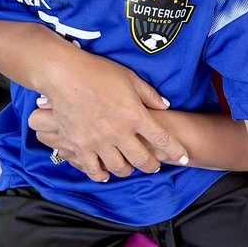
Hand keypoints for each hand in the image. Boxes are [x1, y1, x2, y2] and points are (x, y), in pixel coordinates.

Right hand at [27, 54, 188, 182]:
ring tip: (129, 167)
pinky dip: (101, 174)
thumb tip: (165, 105)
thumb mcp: (130, 78)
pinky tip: (104, 174)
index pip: (162, 139)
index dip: (176, 151)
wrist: (64, 74)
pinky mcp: (80, 145)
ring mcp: (99, 141)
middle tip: (155, 165)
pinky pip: (93, 169)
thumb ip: (149, 95)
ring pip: (120, 168)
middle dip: (153, 166)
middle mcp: (119, 132)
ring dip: (129, 170)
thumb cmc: (98, 72)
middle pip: (143, 160)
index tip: (183, 158)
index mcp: (135, 115)